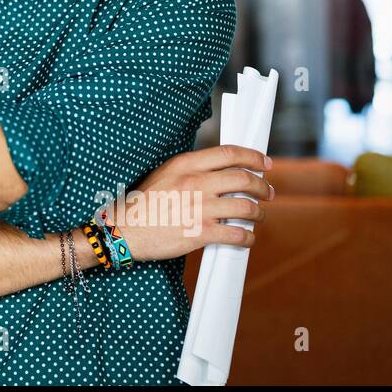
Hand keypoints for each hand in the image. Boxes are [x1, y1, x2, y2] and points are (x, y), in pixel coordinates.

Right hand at [111, 145, 272, 261]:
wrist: (124, 230)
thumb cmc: (142, 203)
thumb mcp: (163, 174)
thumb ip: (190, 170)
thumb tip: (219, 171)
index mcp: (186, 165)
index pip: (229, 153)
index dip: (253, 157)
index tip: (264, 162)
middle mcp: (195, 183)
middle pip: (243, 178)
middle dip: (262, 186)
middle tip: (268, 192)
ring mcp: (200, 208)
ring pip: (246, 207)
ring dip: (259, 212)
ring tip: (259, 215)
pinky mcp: (201, 233)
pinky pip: (237, 234)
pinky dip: (248, 237)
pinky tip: (247, 238)